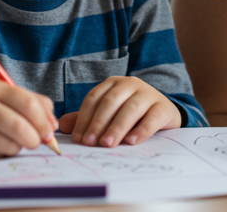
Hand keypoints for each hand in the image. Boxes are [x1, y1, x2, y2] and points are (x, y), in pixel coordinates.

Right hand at [0, 78, 58, 157]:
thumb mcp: (0, 91)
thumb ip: (30, 101)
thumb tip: (53, 125)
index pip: (28, 103)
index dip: (43, 120)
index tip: (49, 130)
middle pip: (19, 127)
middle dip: (35, 139)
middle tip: (36, 142)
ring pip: (9, 145)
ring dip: (18, 147)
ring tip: (12, 140)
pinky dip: (2, 153)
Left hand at [58, 76, 181, 146]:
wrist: (163, 113)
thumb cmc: (130, 115)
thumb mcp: (108, 114)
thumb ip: (87, 119)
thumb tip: (62, 125)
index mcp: (113, 83)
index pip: (94, 98)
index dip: (84, 118)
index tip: (78, 138)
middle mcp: (131, 84)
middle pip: (111, 102)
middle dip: (98, 123)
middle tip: (90, 142)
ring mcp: (149, 94)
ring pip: (131, 109)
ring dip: (117, 127)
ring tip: (107, 144)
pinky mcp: (163, 107)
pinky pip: (152, 118)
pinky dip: (141, 130)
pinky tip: (131, 141)